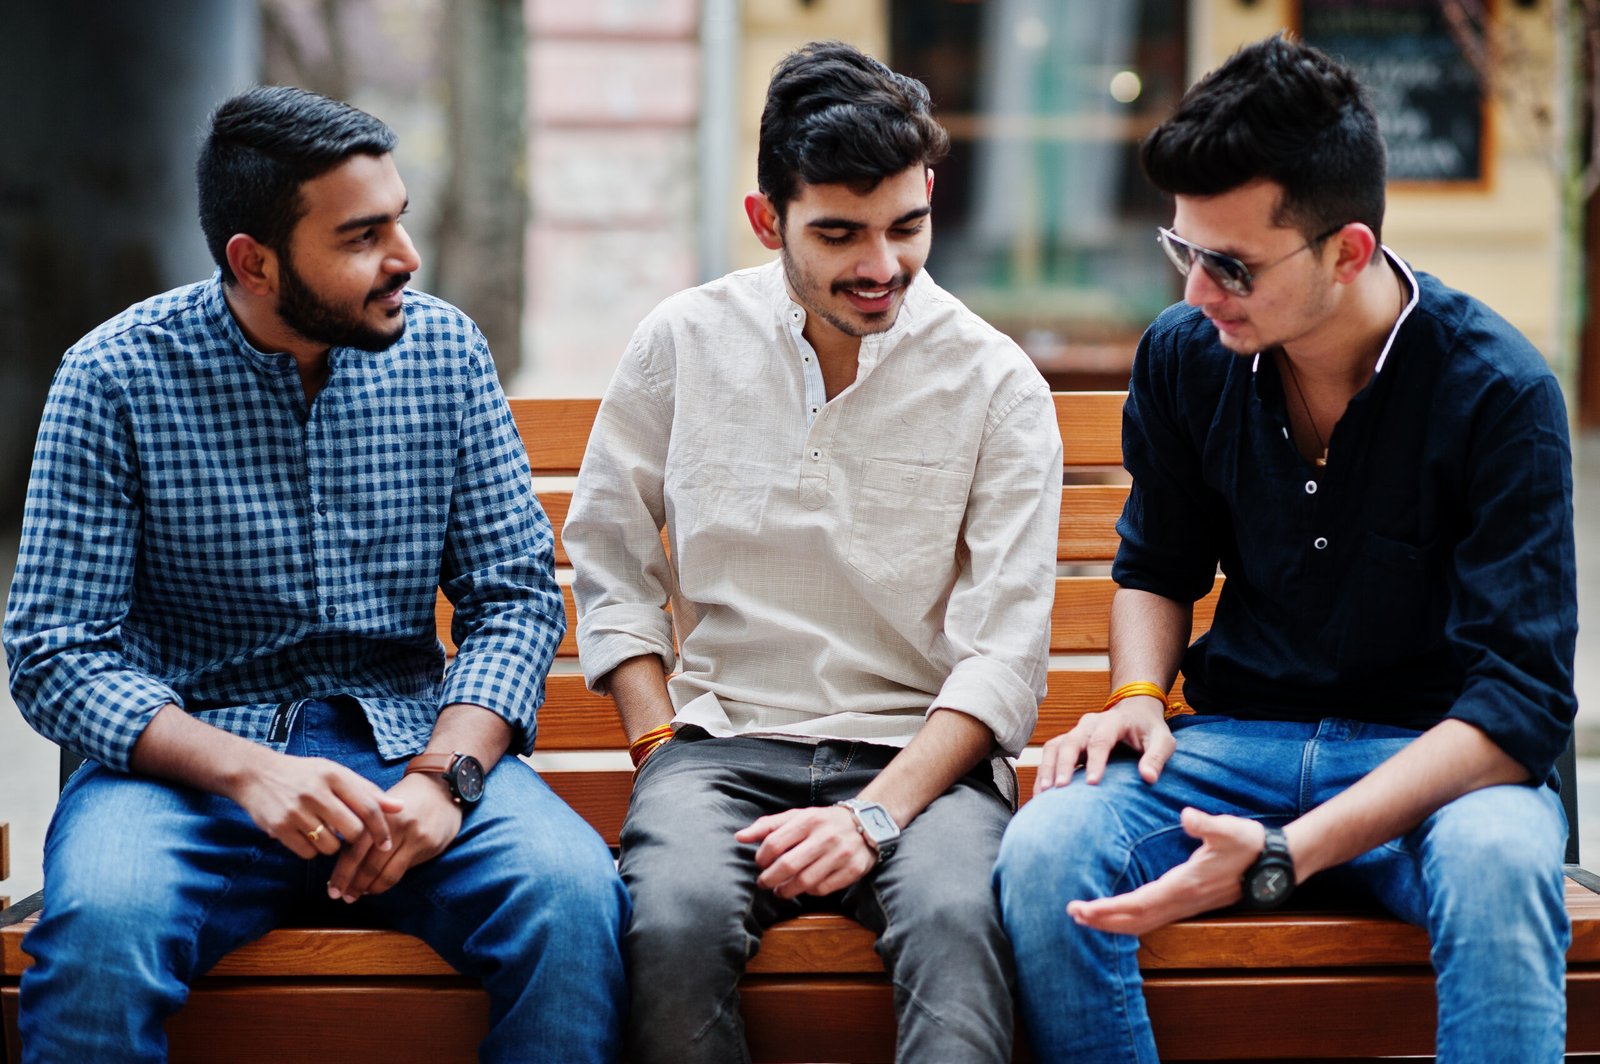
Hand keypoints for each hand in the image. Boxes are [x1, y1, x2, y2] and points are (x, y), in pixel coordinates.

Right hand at [227, 749, 402, 859]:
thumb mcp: (335, 774)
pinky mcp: (279, 828)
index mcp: (333, 775)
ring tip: (323, 830)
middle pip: (353, 831)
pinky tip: (306, 835)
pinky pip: (308, 853)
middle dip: (355, 840)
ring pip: (330, 846)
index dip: (381, 829)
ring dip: (332, 846)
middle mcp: (315, 791)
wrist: (256, 774)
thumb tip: (400, 807)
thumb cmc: (304, 775)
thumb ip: (367, 791)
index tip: (386, 845)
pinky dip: (312, 850)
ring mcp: (295, 810)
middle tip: (348, 836)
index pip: (368, 807)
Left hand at [327, 772, 464, 901]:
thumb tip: (340, 859)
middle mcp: (396, 825)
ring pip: (386, 872)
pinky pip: (402, 871)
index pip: (355, 848)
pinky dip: (385, 883)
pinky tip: (375, 887)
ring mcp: (414, 836)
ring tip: (356, 895)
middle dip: (352, 884)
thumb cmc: (404, 799)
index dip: (342, 872)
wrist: (441, 788)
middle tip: (339, 896)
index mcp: (379, 813)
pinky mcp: (428, 845)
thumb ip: (363, 827)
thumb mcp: (382, 805)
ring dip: (368, 888)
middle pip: (369, 863)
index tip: (331, 887)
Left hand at [735, 806, 875, 899]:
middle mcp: (825, 837)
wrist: (866, 824)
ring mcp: (840, 854)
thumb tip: (739, 837)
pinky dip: (809, 892)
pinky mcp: (852, 870)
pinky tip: (803, 888)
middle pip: (787, 865)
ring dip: (786, 890)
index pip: (774, 842)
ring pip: (805, 881)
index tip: (759, 864)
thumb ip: (767, 826)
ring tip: (780, 890)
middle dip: (769, 879)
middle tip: (763, 883)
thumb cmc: (822, 822)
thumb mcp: (797, 816)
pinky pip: (823, 889)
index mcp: (809, 820)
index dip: (761, 857)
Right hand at [1034, 695, 1173, 792]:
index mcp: (1113, 721)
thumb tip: (1148, 778)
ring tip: (1044, 793)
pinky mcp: (1069, 741)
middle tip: (1060, 788)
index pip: (1101, 740)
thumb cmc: (1149, 730)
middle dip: (1064, 765)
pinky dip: (1044, 772)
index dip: (1096, 760)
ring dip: (1048, 769)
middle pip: (1071, 741)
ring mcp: (1076, 731)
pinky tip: (1041, 794)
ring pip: (1055, 746)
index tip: (1094, 783)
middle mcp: (1090, 723)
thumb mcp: (1163, 740)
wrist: (1135, 712)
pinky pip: (1050, 754)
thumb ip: (1156, 757)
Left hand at [1066, 808, 1267, 934]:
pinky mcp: (1189, 901)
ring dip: (1113, 923)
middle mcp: (1183, 901)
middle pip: (1135, 921)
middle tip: (1072, 914)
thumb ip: (1206, 823)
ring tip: (1086, 917)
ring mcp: (1186, 904)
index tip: (1084, 909)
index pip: (1139, 904)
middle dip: (1103, 920)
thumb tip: (1186, 816)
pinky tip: (1117, 913)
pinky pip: (1153, 917)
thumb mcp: (1229, 829)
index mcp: (1185, 885)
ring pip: (1143, 923)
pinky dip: (1130, 919)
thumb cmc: (1250, 843)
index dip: (1109, 909)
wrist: (1277, 862)